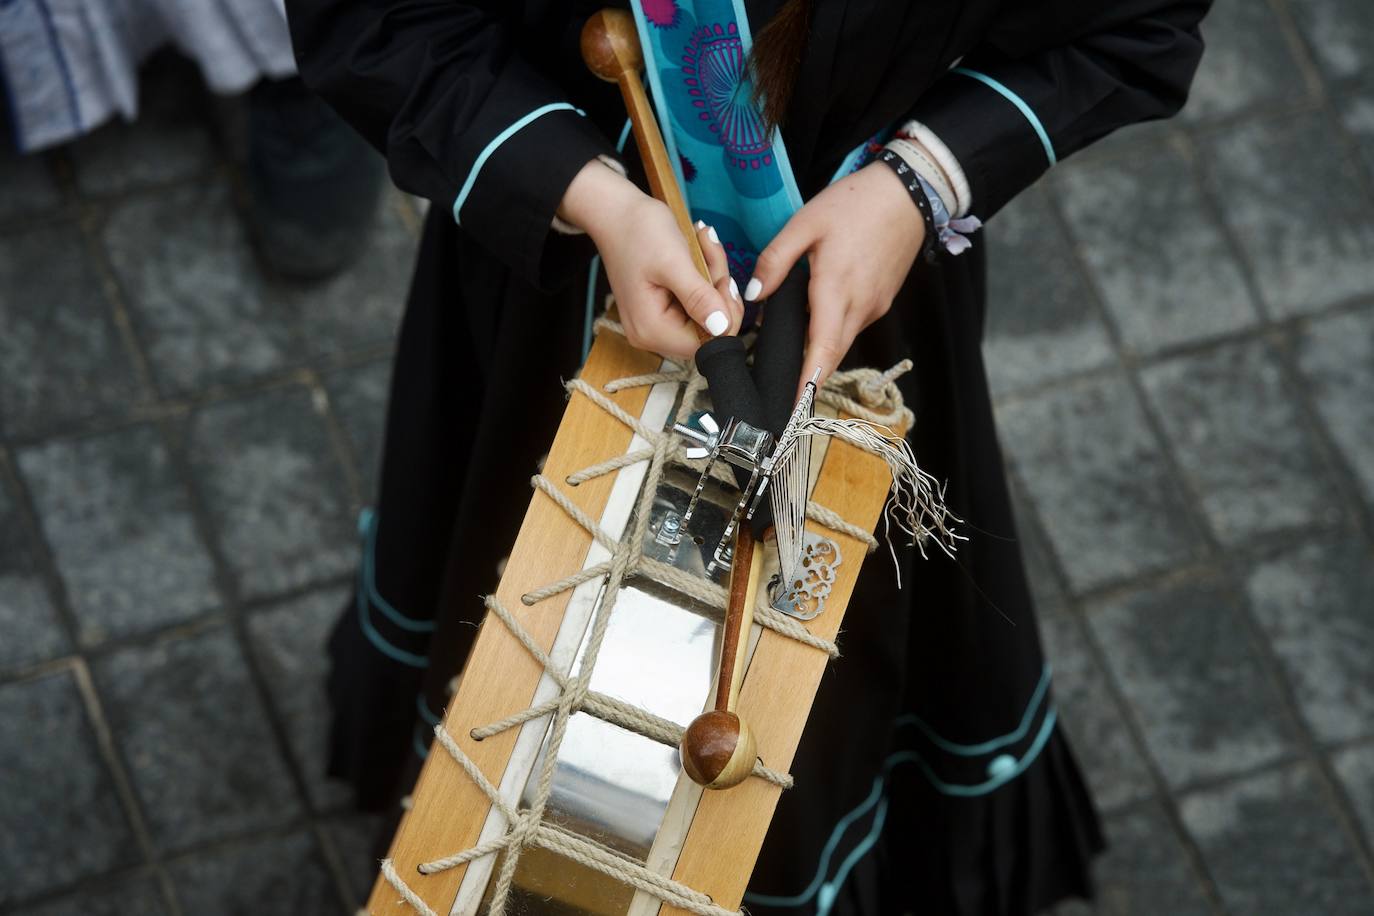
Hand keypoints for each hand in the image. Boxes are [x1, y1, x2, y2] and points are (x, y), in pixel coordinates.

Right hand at [557, 160, 741, 359]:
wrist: (616, 212)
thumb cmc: (637, 232)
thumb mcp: (673, 262)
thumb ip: (698, 298)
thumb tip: (722, 328)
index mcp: (651, 329)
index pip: (708, 343)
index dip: (725, 314)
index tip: (723, 279)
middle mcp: (652, 334)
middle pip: (709, 328)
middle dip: (719, 291)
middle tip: (711, 254)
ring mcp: (657, 323)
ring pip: (707, 313)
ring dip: (713, 278)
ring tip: (702, 246)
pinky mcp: (663, 309)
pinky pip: (697, 302)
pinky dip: (704, 277)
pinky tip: (696, 253)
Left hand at [745, 162, 925, 390]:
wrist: (909, 193)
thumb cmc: (855, 203)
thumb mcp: (805, 223)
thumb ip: (775, 261)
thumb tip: (753, 295)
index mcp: (837, 290)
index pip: (821, 350)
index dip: (808, 382)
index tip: (794, 408)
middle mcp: (860, 307)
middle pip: (831, 355)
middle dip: (809, 379)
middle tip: (785, 399)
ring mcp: (875, 306)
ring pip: (842, 341)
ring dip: (820, 353)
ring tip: (793, 360)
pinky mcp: (882, 301)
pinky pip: (853, 325)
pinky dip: (833, 332)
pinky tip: (817, 321)